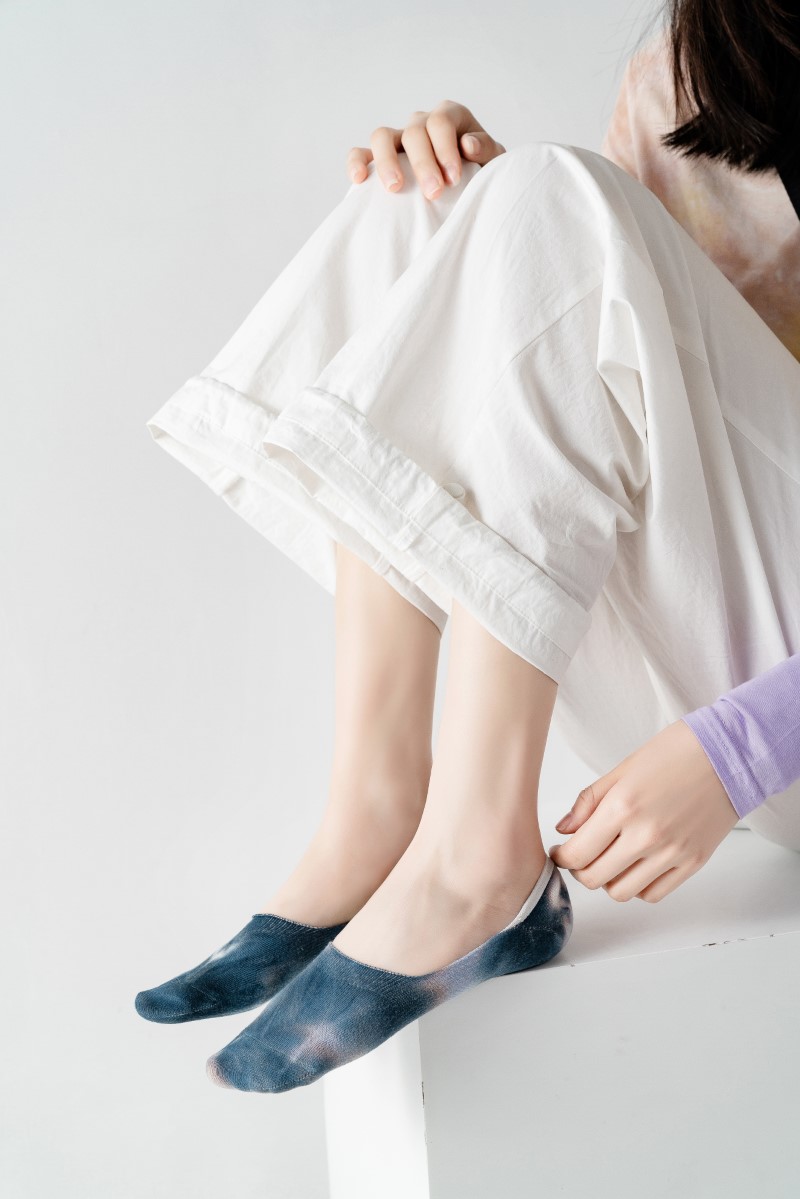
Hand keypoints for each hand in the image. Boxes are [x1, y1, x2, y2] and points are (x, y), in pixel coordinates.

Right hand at [345, 100, 505, 197]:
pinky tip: (359, 180)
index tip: (453, 179)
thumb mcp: (493, 161)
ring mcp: (399, 139)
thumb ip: (487, 149)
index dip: (445, 149)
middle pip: (414, 131)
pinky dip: (357, 162)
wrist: (467, 190)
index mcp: (450, 117)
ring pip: (382, 136)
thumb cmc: (482, 174)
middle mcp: (422, 123)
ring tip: (395, 188)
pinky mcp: (380, 158)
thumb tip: (467, 144)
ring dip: (387, 161)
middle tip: (434, 193)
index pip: (441, 121)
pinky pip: (361, 152)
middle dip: (423, 162)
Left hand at [548, 719, 739, 902]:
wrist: (728, 754)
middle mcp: (646, 836)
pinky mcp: (693, 863)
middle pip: (594, 879)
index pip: (577, 854)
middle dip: (580, 869)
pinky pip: (653, 894)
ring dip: (608, 880)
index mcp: (622, 808)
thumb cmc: (675, 754)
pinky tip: (636, 865)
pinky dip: (638, 886)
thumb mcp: (622, 770)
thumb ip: (588, 802)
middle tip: (582, 855)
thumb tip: (563, 830)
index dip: (561, 857)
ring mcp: (672, 853)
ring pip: (622, 892)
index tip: (561, 852)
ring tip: (611, 859)